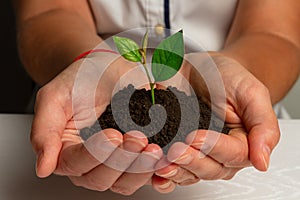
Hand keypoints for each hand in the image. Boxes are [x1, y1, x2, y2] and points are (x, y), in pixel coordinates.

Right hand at [31, 53, 162, 194]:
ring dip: (140, 168)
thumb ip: (44, 131)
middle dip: (122, 160)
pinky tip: (164, 159)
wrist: (104, 70)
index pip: (76, 163)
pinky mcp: (133, 159)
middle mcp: (89, 163)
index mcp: (66, 151)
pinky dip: (155, 171)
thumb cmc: (80, 80)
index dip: (96, 153)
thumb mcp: (54, 98)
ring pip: (124, 182)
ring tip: (153, 149)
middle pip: (101, 178)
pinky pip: (143, 175)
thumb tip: (43, 167)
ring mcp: (113, 164)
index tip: (112, 134)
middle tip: (137, 138)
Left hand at [152, 52, 279, 192]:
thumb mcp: (252, 93)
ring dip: (174, 171)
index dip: (214, 148)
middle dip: (191, 161)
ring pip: (188, 173)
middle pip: (209, 169)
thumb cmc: (229, 77)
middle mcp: (218, 153)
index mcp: (241, 143)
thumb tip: (262, 162)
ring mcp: (196, 153)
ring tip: (160, 162)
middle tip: (175, 150)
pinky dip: (161, 173)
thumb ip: (263, 125)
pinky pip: (171, 167)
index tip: (195, 137)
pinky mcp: (175, 147)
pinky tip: (153, 170)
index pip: (232, 155)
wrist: (204, 68)